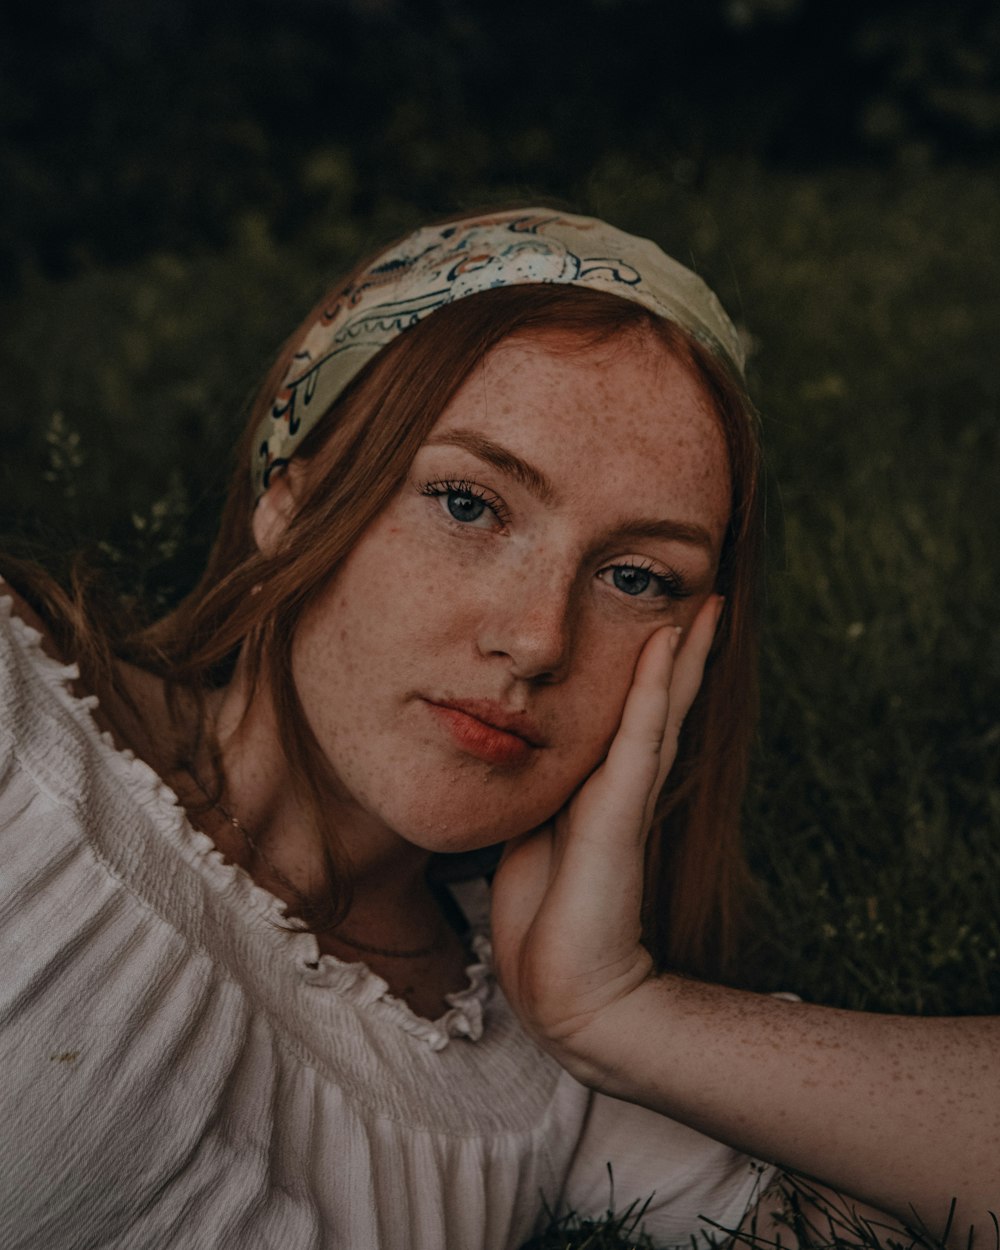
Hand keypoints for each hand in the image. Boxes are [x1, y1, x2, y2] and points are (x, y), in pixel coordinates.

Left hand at [490, 594, 722, 1075]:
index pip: (637, 717)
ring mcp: (628, 798)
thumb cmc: (545, 925)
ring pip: (661, 708)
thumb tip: (521, 769)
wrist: (567, 992)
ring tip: (706, 605)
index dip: (656, 672)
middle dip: (684, 650)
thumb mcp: (534, 843)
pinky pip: (639, 735)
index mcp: (603, 792)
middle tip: (709, 598)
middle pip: (661, 703)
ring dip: (684, 654)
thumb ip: (543, 805)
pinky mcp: (620, 813)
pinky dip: (655, 686)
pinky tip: (667, 642)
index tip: (667, 620)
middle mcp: (625, 788)